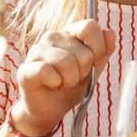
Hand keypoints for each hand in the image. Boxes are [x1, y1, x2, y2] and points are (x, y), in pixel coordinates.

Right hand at [12, 19, 115, 136]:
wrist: (51, 110)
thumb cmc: (71, 86)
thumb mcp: (93, 69)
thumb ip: (103, 52)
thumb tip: (110, 33)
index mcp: (70, 33)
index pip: (89, 26)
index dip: (98, 48)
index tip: (93, 64)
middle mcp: (52, 36)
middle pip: (83, 52)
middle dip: (83, 72)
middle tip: (73, 78)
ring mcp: (37, 51)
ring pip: (66, 63)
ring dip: (69, 80)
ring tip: (62, 83)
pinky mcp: (26, 68)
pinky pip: (47, 71)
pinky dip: (55, 83)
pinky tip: (51, 85)